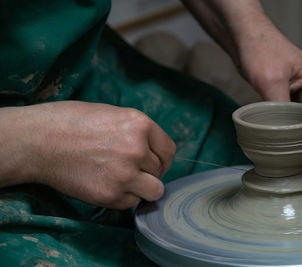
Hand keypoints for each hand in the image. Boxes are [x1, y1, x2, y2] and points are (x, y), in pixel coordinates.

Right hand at [0, 101, 175, 208]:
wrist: (39, 141)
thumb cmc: (72, 123)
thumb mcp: (113, 115)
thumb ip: (138, 132)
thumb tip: (153, 151)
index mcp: (140, 124)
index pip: (169, 150)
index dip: (161, 158)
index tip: (153, 162)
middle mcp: (137, 149)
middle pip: (161, 171)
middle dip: (148, 171)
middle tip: (128, 169)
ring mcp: (124, 174)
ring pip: (154, 191)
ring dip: (142, 188)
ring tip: (123, 180)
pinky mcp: (110, 195)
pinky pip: (131, 202)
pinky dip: (122, 198)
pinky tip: (106, 185)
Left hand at [238, 30, 301, 135]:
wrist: (245, 37)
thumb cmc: (261, 50)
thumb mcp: (271, 81)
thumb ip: (282, 110)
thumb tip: (285, 135)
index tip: (287, 146)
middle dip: (296, 134)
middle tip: (275, 141)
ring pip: (300, 122)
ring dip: (287, 128)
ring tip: (270, 131)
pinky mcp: (292, 95)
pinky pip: (290, 117)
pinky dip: (281, 122)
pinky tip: (269, 124)